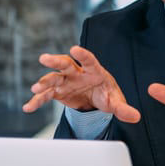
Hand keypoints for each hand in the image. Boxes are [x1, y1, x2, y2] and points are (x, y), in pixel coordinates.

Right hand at [22, 45, 140, 122]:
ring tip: (36, 88)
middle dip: (55, 61)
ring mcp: (66, 81)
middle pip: (65, 63)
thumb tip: (136, 117)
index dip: (82, 54)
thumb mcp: (115, 102)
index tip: (75, 48)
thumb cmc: (107, 95)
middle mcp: (77, 73)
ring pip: (53, 77)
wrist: (96, 100)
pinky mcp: (58, 92)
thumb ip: (123, 108)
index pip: (88, 60)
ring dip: (44, 82)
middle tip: (44, 59)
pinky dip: (37, 101)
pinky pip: (46, 95)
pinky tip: (28, 107)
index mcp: (93, 71)